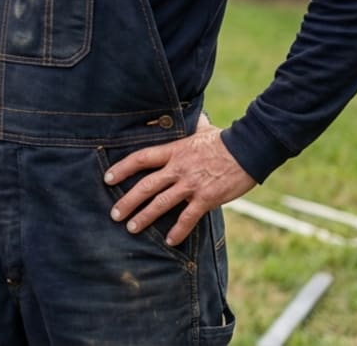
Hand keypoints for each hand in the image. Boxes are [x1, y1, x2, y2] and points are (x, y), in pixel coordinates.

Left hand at [106, 119, 254, 246]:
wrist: (248, 149)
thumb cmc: (226, 139)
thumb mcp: (203, 130)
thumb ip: (193, 126)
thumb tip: (194, 115)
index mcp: (174, 151)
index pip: (141, 158)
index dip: (122, 168)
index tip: (108, 178)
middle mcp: (178, 168)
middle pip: (146, 185)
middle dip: (127, 201)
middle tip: (114, 214)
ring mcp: (191, 184)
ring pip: (161, 203)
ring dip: (144, 217)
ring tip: (132, 228)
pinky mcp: (207, 198)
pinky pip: (188, 217)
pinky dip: (178, 231)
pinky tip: (170, 241)